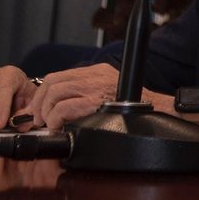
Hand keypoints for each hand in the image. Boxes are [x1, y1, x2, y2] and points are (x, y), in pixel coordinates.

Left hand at [25, 64, 174, 129]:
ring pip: (54, 92)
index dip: (44, 93)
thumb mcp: (113, 91)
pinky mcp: (94, 101)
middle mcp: (95, 75)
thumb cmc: (138, 109)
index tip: (41, 108)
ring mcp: (95, 87)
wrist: (159, 112)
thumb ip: (92, 92)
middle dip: (40, 102)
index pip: (60, 76)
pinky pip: (63, 107)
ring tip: (50, 125)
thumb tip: (68, 106)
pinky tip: (60, 127)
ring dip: (46, 112)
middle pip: (52, 82)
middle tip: (40, 119)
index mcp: (98, 71)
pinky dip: (55, 119)